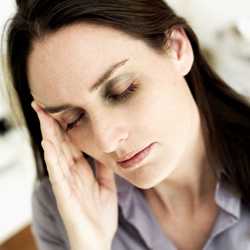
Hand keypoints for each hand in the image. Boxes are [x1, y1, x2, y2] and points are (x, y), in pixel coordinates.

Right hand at [31, 101, 117, 249]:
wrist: (100, 241)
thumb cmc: (100, 215)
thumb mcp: (106, 186)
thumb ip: (103, 168)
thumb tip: (105, 150)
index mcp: (81, 170)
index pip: (70, 143)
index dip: (65, 126)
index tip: (61, 108)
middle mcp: (70, 174)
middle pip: (60, 144)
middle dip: (51, 124)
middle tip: (43, 104)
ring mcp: (66, 184)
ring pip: (55, 155)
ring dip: (49, 135)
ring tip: (43, 116)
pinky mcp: (65, 196)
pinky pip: (57, 175)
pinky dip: (52, 159)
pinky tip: (48, 145)